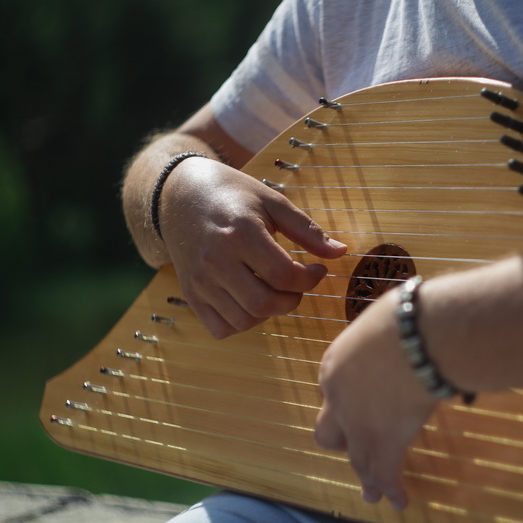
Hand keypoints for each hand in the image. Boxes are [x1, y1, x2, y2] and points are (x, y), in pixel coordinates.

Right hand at [161, 156, 346, 337]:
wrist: (180, 194)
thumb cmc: (233, 194)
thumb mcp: (272, 201)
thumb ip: (307, 229)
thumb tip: (341, 253)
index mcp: (239, 233)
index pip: (283, 274)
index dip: (309, 279)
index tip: (317, 269)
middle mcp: (216, 260)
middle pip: (264, 303)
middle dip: (292, 300)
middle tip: (297, 285)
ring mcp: (200, 280)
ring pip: (244, 320)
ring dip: (269, 313)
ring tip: (274, 290)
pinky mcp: (190, 293)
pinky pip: (220, 328)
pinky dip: (241, 323)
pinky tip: (250, 301)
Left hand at [314, 289, 440, 510]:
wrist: (416, 335)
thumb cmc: (407, 316)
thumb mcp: (386, 318)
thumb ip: (389, 331)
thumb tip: (410, 321)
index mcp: (335, 366)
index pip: (335, 391)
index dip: (351, 399)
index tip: (368, 399)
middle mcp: (337, 400)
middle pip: (329, 433)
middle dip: (344, 441)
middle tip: (360, 447)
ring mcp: (359, 426)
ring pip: (356, 459)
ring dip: (366, 476)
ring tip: (372, 492)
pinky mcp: (384, 443)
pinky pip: (385, 474)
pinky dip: (391, 490)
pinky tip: (398, 501)